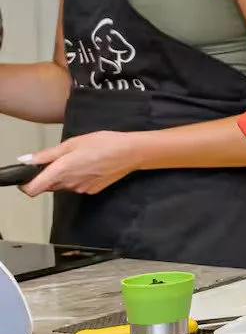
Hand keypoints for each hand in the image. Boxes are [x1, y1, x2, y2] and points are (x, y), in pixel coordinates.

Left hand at [22, 131, 140, 195]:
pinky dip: (78, 178)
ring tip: (80, 160)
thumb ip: (47, 154)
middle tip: (61, 159)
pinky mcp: (92, 190)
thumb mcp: (72, 142)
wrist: (131, 153)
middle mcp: (69, 183)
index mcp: (61, 170)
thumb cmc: (104, 143)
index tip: (28, 175)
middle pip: (47, 186)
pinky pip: (76, 186)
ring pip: (62, 186)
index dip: (26, 184)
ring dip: (64, 176)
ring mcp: (81, 189)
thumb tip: (26, 160)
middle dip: (48, 175)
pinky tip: (90, 166)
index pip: (32, 189)